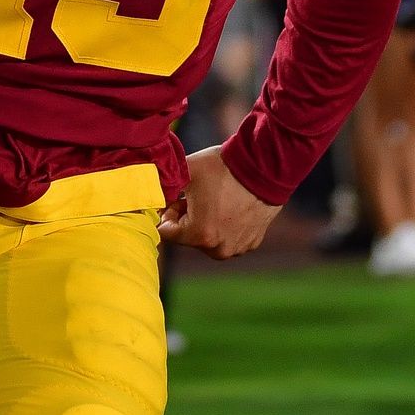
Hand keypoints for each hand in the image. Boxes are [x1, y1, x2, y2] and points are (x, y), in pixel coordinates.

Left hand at [159, 147, 281, 260]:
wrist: (265, 165)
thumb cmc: (223, 167)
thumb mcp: (185, 172)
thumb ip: (161, 188)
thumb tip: (149, 198)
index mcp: (199, 235)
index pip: (166, 231)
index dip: (167, 211)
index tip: (176, 197)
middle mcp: (219, 248)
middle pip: (187, 236)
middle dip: (186, 218)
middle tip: (196, 195)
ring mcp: (237, 247)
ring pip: (208, 238)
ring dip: (206, 223)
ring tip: (215, 199)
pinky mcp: (252, 243)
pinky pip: (229, 237)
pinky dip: (226, 225)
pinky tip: (231, 205)